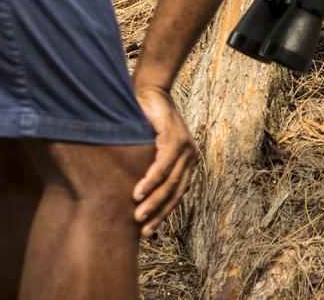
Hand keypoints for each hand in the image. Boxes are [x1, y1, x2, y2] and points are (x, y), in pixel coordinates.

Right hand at [132, 84, 197, 236]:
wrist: (148, 92)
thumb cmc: (145, 124)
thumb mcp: (148, 151)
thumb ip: (147, 170)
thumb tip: (133, 200)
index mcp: (187, 161)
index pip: (178, 194)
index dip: (163, 213)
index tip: (148, 231)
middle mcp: (190, 155)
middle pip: (176, 192)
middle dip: (158, 213)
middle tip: (142, 231)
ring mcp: (185, 145)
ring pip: (170, 180)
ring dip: (153, 200)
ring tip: (138, 215)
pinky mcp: (174, 135)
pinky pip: (163, 163)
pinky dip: (151, 179)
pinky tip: (139, 192)